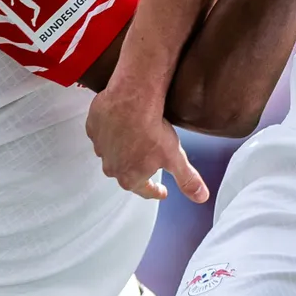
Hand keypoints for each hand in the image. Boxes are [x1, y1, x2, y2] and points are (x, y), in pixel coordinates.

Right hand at [87, 85, 207, 202]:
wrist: (132, 99)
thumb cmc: (151, 129)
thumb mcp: (175, 157)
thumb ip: (188, 180)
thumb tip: (201, 196)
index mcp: (130, 177)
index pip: (144, 190)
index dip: (155, 191)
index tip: (161, 191)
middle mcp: (112, 167)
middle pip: (126, 172)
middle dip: (137, 168)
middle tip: (147, 161)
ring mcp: (101, 147)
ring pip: (112, 153)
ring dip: (122, 149)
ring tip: (135, 139)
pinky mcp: (94, 128)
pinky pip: (103, 135)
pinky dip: (111, 132)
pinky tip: (121, 125)